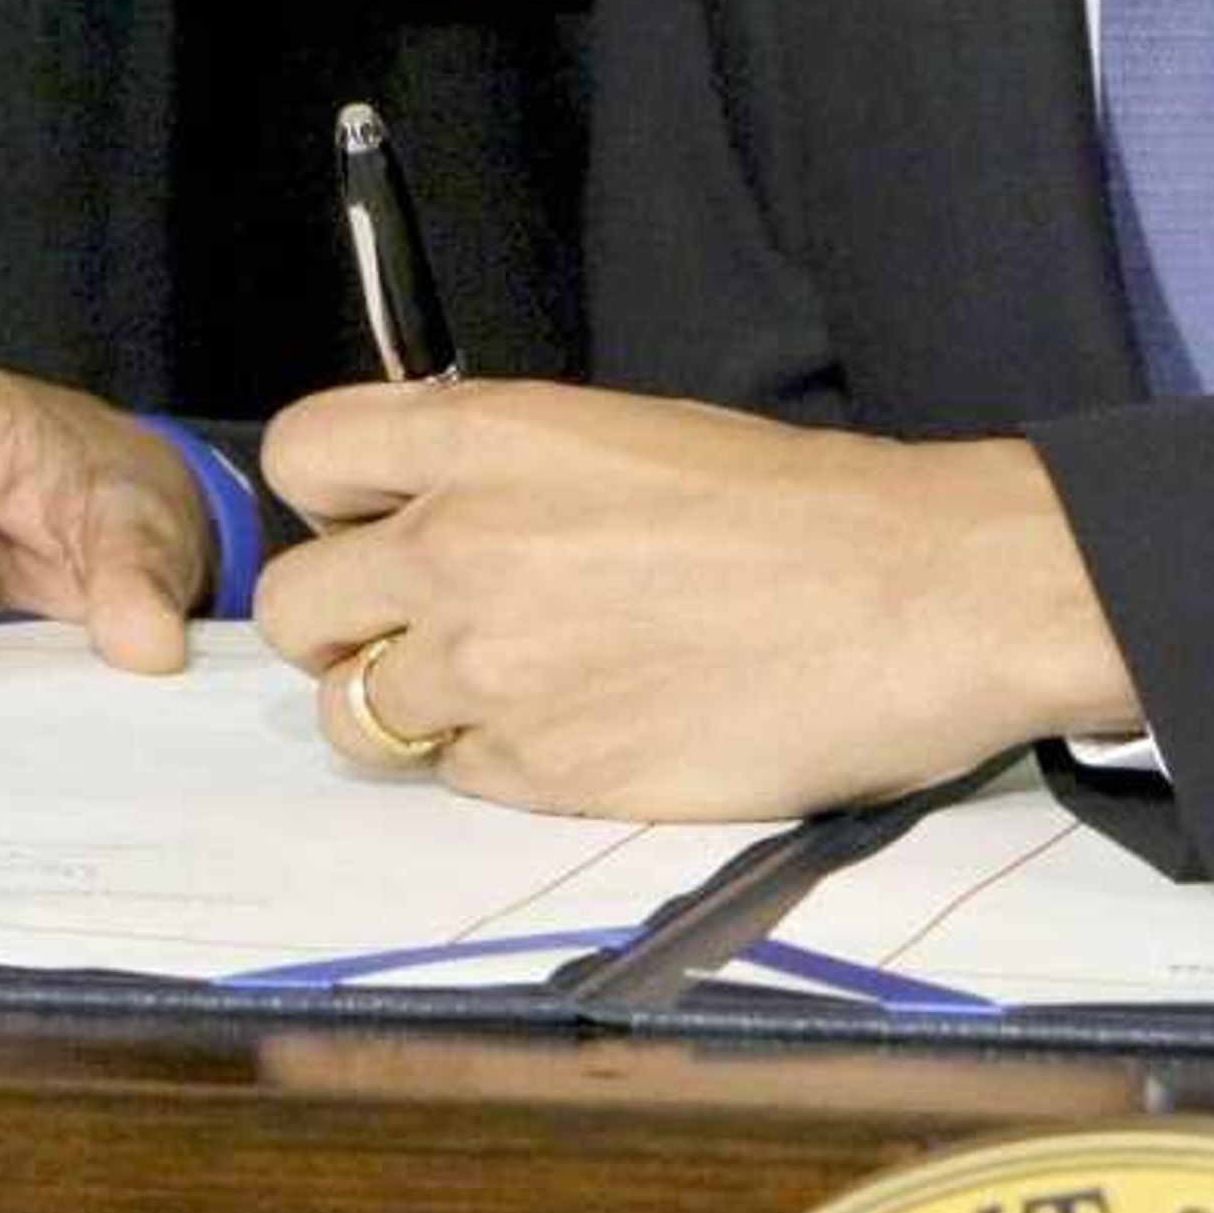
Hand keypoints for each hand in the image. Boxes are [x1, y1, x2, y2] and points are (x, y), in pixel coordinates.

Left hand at [252, 378, 1137, 818]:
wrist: (916, 598)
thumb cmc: (796, 506)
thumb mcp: (627, 434)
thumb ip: (502, 468)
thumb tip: (425, 509)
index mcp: (489, 438)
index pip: (305, 456)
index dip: (333, 498)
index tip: (375, 521)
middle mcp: (460, 546)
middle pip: (296, 606)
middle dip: (344, 622)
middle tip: (423, 626)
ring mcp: (490, 669)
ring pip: (353, 713)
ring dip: (410, 706)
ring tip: (509, 688)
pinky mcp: (537, 773)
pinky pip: (450, 778)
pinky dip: (492, 763)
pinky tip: (581, 727)